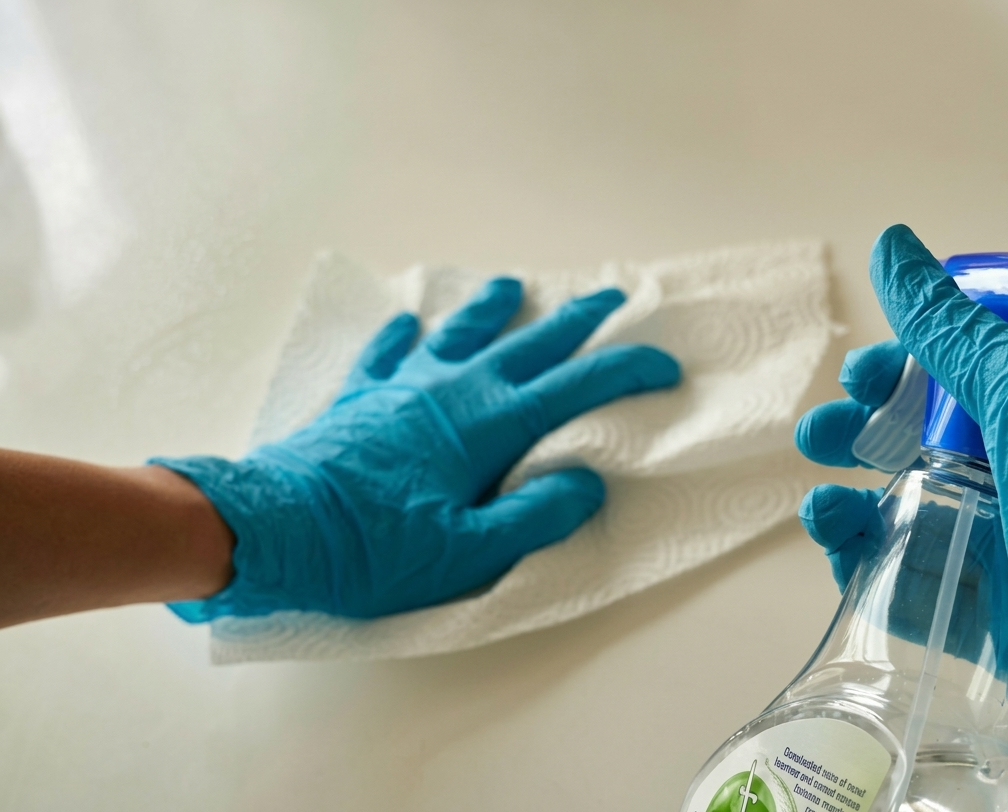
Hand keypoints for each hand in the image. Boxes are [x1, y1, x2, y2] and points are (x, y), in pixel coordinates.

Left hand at [155, 278, 679, 620]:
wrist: (276, 529)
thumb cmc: (373, 550)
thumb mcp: (466, 552)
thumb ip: (533, 516)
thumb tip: (585, 482)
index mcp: (489, 425)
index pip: (575, 386)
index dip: (625, 370)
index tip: (663, 363)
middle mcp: (453, 390)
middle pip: (529, 344)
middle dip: (576, 319)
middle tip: (610, 294)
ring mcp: (404, 386)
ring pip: (460, 333)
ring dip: (492, 308)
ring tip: (512, 285)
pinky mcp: (361, 396)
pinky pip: (390, 352)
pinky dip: (405, 335)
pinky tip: (409, 322)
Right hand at [795, 225, 1007, 808]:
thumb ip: (950, 324)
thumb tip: (890, 243)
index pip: (962, 373)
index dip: (903, 367)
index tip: (862, 373)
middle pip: (918, 438)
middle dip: (860, 427)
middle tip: (822, 430)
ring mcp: (991, 543)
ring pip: (896, 504)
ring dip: (846, 488)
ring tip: (820, 490)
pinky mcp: (964, 607)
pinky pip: (893, 570)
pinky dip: (855, 551)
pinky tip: (834, 532)